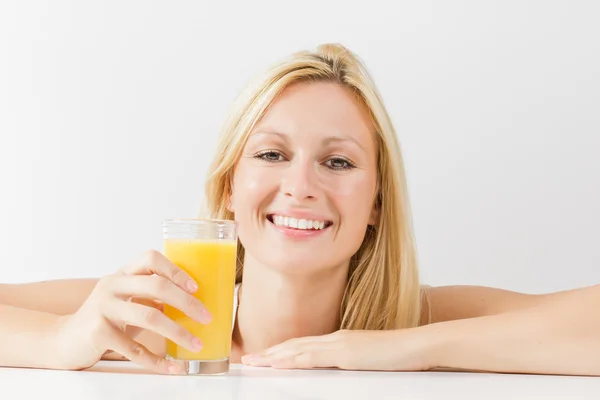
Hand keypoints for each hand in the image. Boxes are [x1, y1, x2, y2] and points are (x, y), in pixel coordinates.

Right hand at [54, 250, 211, 373]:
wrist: (64, 340)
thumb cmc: (106, 319)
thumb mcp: (127, 300)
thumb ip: (152, 297)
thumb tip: (193, 303)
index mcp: (122, 274)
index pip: (150, 259)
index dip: (175, 271)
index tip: (196, 287)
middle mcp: (112, 285)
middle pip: (156, 286)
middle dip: (187, 303)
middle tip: (206, 318)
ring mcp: (103, 308)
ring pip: (149, 316)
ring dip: (178, 332)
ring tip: (196, 344)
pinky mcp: (98, 333)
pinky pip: (134, 348)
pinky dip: (157, 360)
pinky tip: (173, 366)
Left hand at [241, 329, 433, 370]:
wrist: (418, 345)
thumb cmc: (398, 354)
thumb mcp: (368, 359)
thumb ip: (351, 361)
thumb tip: (338, 369)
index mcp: (339, 340)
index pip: (303, 345)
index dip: (280, 350)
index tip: (263, 356)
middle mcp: (335, 339)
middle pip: (294, 345)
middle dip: (269, 353)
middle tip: (247, 359)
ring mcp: (340, 344)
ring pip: (298, 349)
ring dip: (273, 355)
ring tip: (254, 361)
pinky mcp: (347, 353)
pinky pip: (314, 357)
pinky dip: (293, 359)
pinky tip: (280, 362)